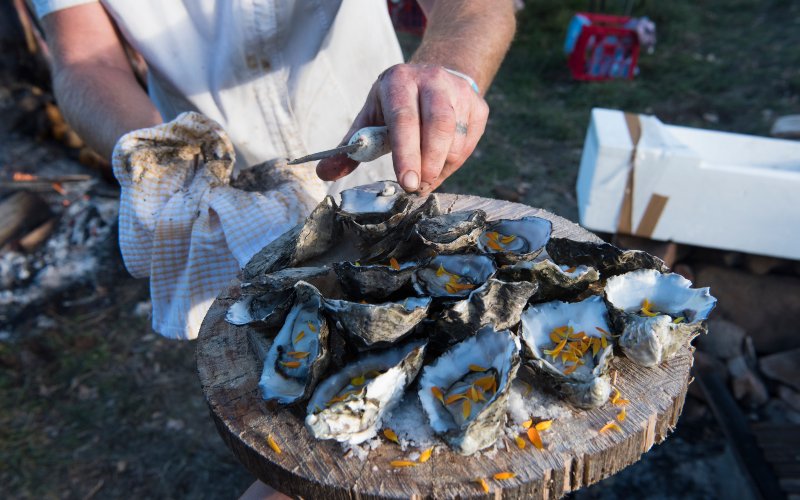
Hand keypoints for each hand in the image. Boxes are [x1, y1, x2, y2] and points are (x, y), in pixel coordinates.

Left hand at [316, 63, 489, 194]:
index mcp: (399, 81)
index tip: (406, 181)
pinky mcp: (478, 106)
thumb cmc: (396, 105)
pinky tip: (438, 165)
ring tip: (423, 178)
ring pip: (456, 138)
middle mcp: (432, 80)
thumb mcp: (371, 119)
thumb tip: (323, 173)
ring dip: (440, 166)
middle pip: (438, 124)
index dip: (405, 151)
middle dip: (428, 162)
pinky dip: (453, 162)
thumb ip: (351, 147)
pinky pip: (469, 143)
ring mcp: (459, 92)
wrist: (436, 78)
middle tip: (416, 188)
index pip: (403, 117)